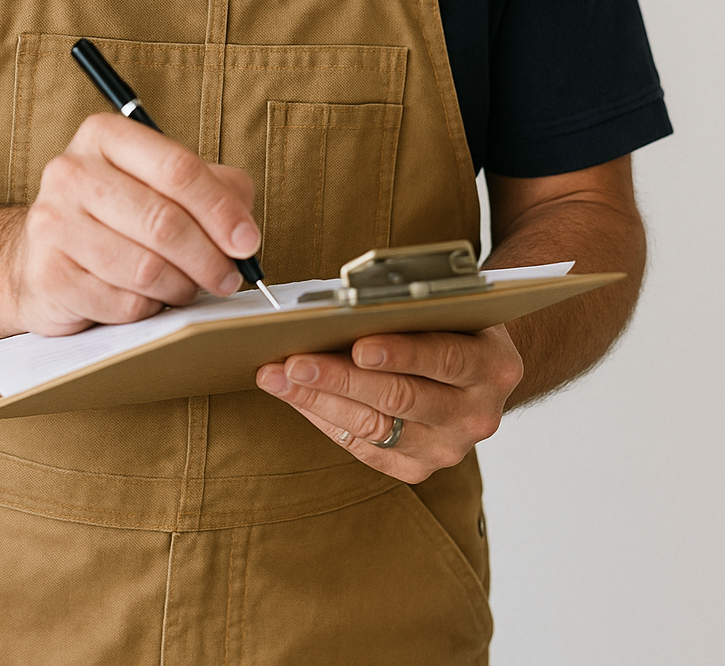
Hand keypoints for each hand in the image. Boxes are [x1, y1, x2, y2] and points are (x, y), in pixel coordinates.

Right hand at [10, 113, 258, 335]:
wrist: (41, 258)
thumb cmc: (116, 217)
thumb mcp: (164, 185)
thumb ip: (215, 189)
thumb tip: (243, 230)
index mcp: (104, 136)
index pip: (177, 168)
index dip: (221, 209)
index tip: (247, 241)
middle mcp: (71, 172)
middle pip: (163, 220)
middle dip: (209, 257)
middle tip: (229, 277)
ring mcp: (52, 224)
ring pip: (145, 268)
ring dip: (181, 287)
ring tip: (188, 288)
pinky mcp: (47, 276)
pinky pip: (122, 303)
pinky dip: (149, 308)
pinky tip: (149, 299)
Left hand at [256, 325, 522, 482]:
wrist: (480, 369)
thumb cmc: (452, 321)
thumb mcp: (452, 305)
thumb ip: (414, 306)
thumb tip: (345, 304)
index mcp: (494, 366)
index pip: (446, 358)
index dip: (401, 353)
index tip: (358, 346)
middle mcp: (477, 414)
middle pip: (401, 397)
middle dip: (341, 378)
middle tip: (295, 362)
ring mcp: (449, 448)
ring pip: (375, 427)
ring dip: (319, 400)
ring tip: (278, 376)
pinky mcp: (418, 468)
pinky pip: (365, 448)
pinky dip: (326, 420)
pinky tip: (295, 397)